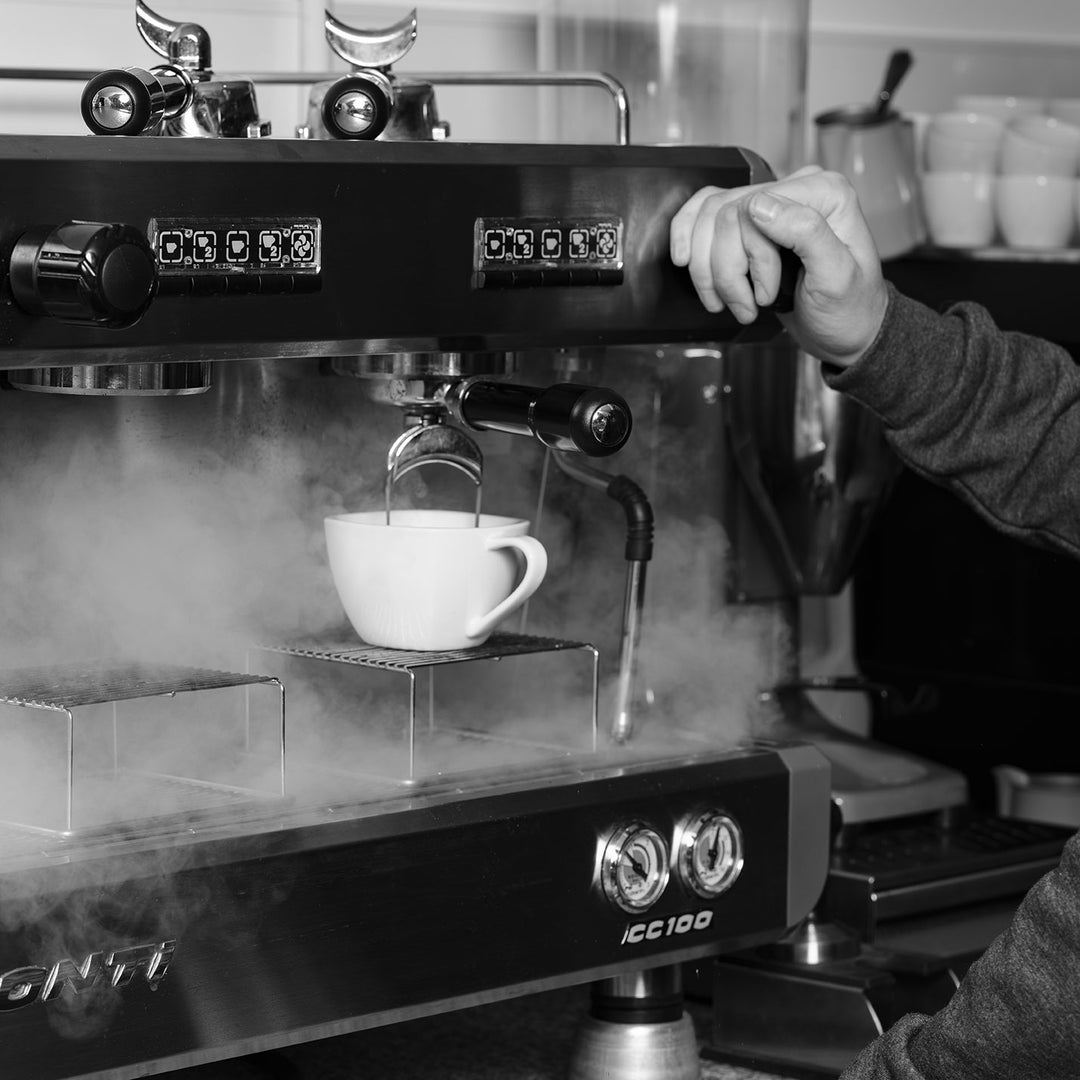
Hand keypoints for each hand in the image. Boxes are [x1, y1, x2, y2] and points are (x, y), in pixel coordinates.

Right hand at [669, 166, 889, 368]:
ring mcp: (773, 204)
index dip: (748, 257)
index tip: (765, 295)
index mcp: (824, 193)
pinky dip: (689, 238)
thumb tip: (759, 206)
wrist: (846, 334)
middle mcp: (798, 189)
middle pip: (726, 214)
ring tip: (729, 302)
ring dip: (707, 268)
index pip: (754, 208)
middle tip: (746, 305)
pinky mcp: (752, 223)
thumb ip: (806, 233)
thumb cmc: (848, 311)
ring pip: (709, 219)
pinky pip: (705, 213)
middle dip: (726, 269)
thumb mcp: (837, 278)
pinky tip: (687, 261)